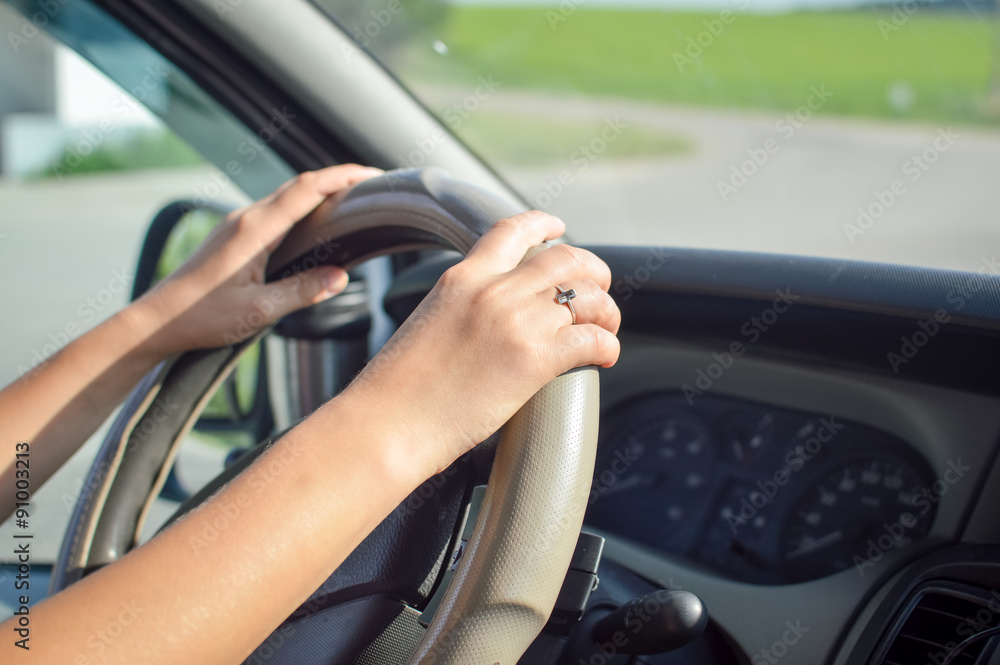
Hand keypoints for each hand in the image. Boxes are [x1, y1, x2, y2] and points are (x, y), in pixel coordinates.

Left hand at [130, 164, 381, 355]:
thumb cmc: (202, 318)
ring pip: (285, 197)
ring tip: (351, 201)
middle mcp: (245, 218)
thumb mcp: (259, 311)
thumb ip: (303, 291)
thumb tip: (341, 277)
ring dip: (319, 193)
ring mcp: (237, 224)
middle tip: (371, 186)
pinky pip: (274, 212)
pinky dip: (302, 209)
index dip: (342, 177)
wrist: (156, 321)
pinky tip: (315, 223)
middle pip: (299, 186)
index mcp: (254, 230)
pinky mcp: (233, 236)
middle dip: (337, 180)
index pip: (307, 189)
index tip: (372, 175)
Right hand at [340, 210, 620, 476]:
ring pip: (586, 297)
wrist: (386, 424)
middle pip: (565, 258)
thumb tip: (486, 323)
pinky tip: (604, 357)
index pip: (512, 231)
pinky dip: (607, 345)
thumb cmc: (396, 389)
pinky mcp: (534, 360)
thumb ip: (461, 309)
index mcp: (461, 278)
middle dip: (592, 271)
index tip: (559, 228)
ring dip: (605, 311)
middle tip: (598, 289)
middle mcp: (492, 291)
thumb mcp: (427, 324)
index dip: (544, 224)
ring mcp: (516, 322)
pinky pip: (591, 339)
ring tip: (606, 327)